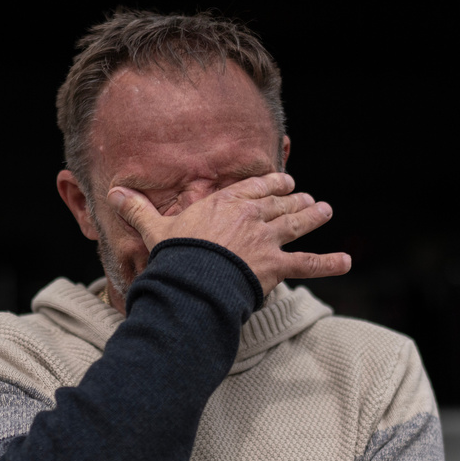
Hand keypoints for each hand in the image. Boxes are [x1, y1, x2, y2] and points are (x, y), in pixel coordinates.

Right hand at [108, 173, 350, 295]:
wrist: (193, 280)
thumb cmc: (175, 254)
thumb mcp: (155, 228)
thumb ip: (137, 209)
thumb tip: (112, 193)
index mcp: (226, 203)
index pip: (253, 189)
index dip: (270, 184)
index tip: (282, 181)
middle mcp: (251, 216)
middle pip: (278, 204)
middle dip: (294, 199)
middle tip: (308, 197)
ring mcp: (267, 240)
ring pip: (296, 224)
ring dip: (312, 216)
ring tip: (325, 210)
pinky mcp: (276, 265)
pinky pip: (308, 265)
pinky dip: (329, 263)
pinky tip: (347, 262)